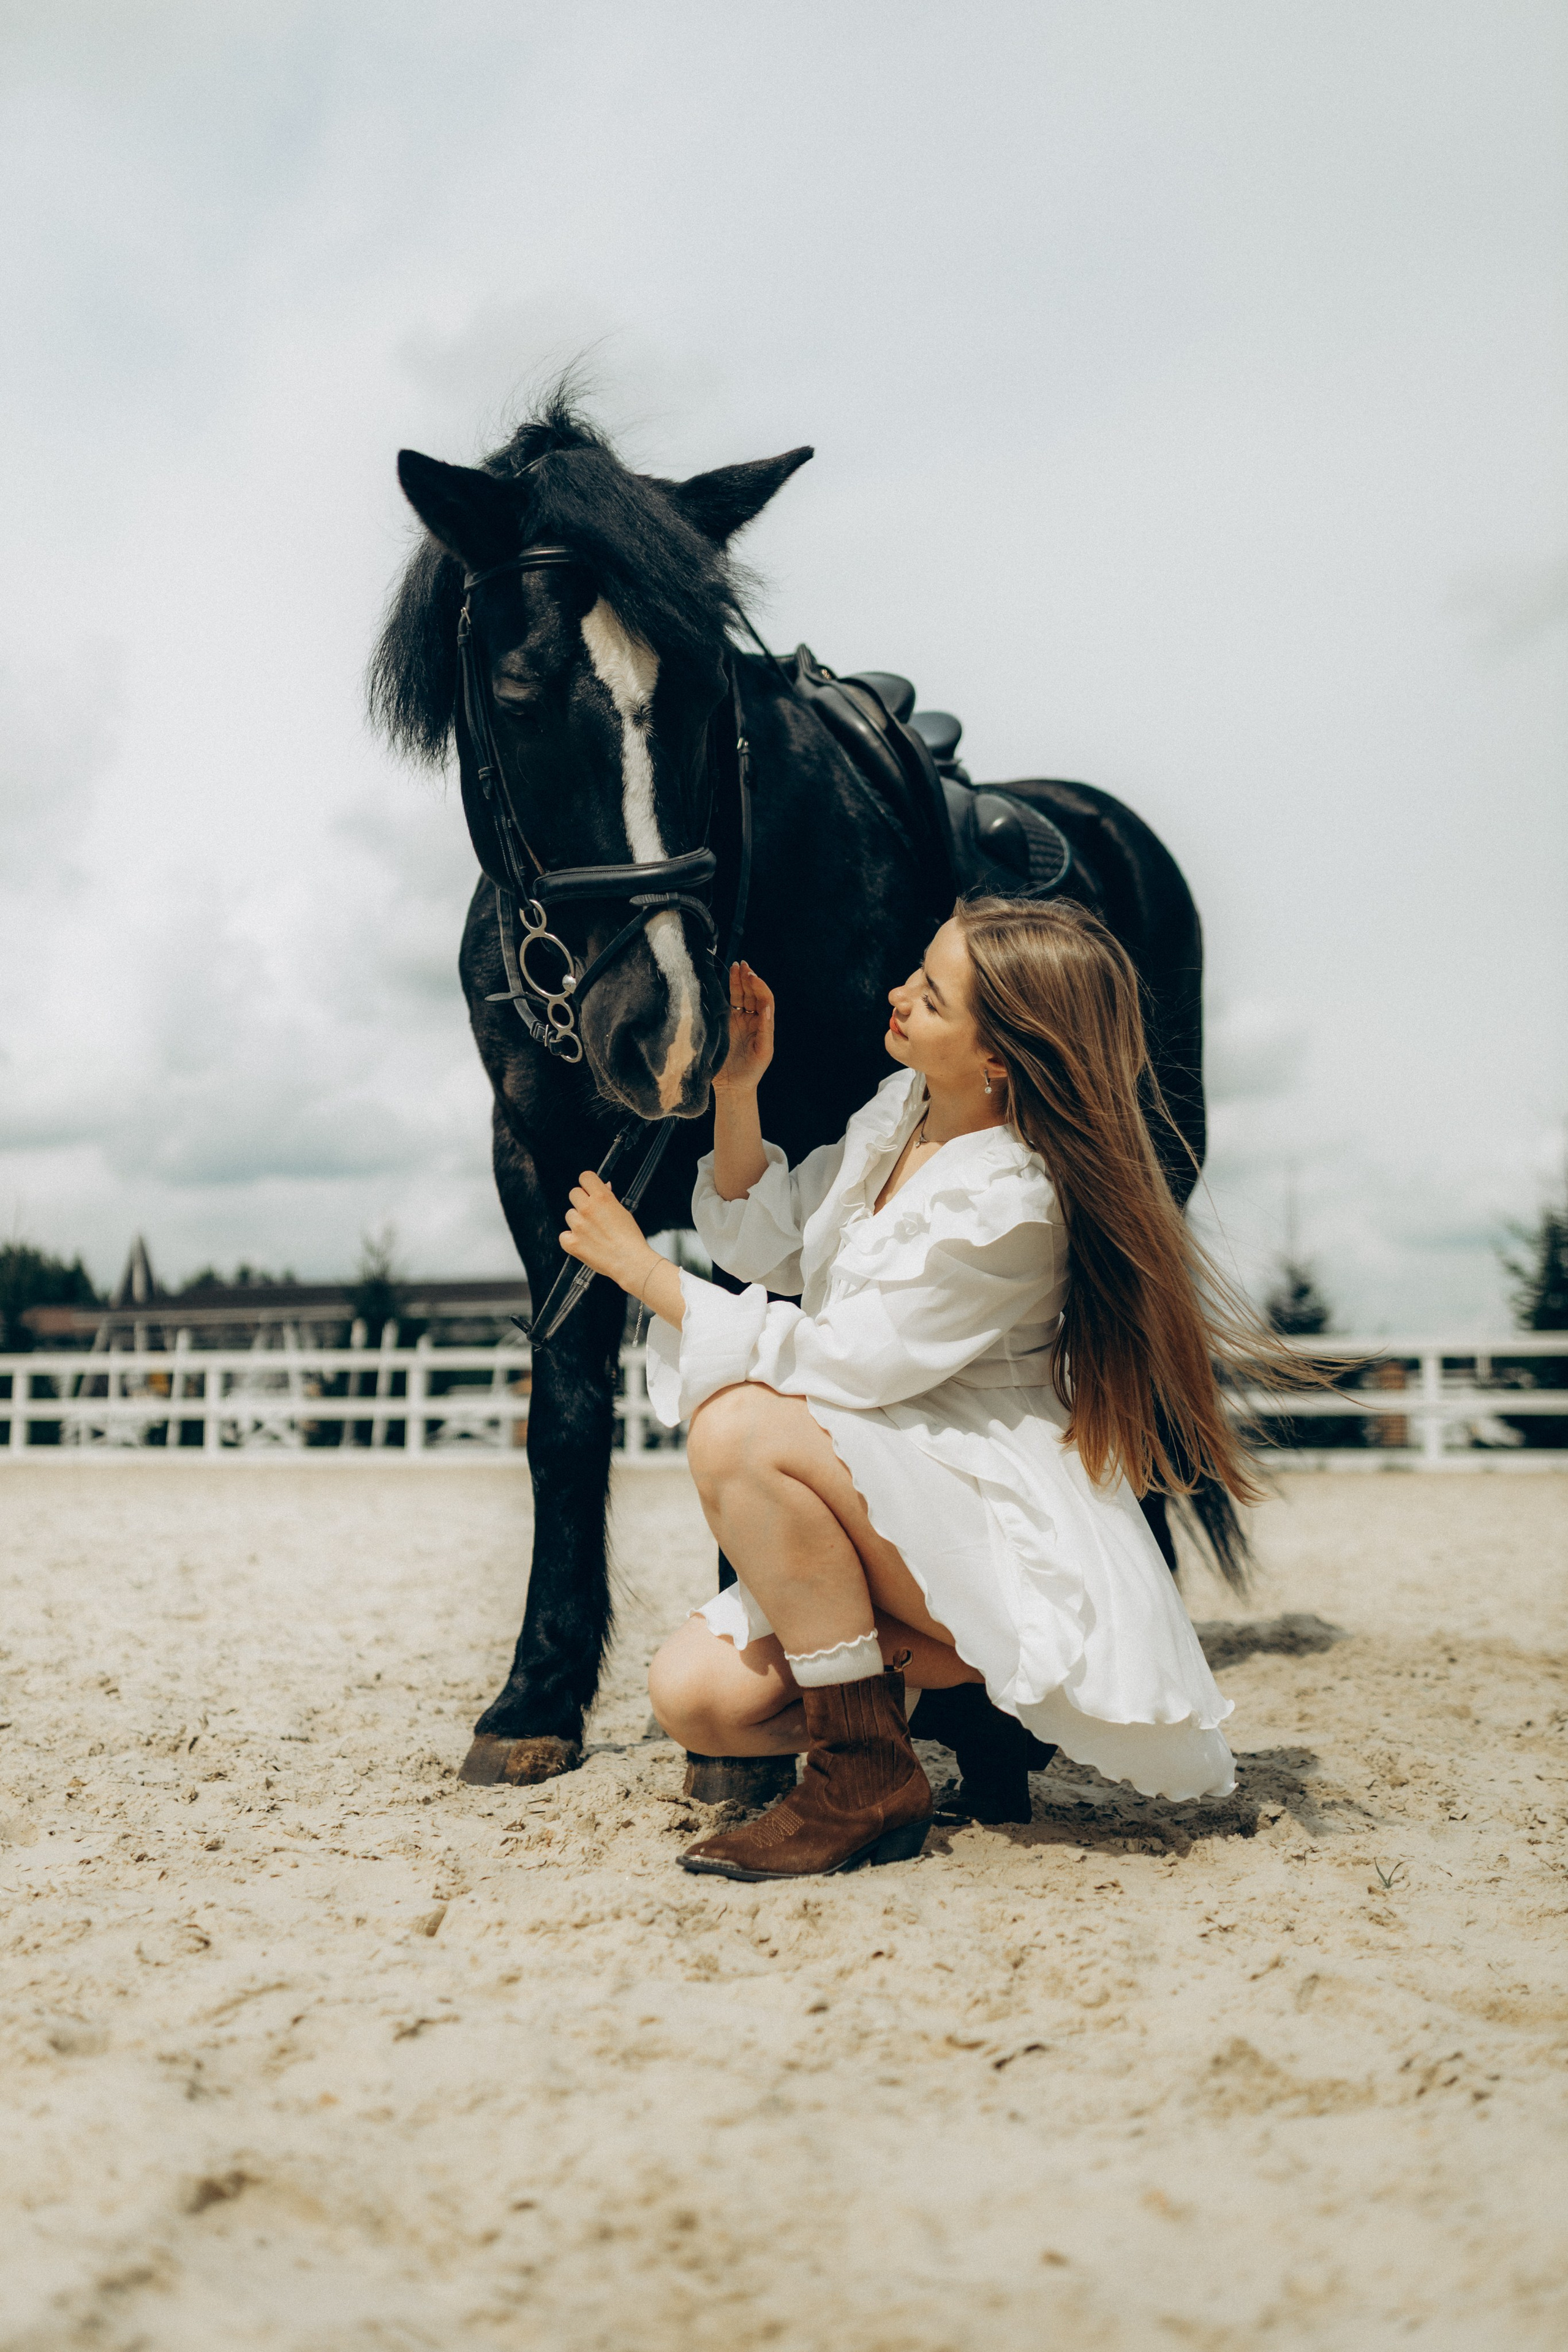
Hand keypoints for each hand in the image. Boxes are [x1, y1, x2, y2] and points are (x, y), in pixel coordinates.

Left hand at [559, 1170, 658, 1293]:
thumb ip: (609, 1198)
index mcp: (602, 1197)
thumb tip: (604, 1186)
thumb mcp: (623, 1212)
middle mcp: (587, 1208)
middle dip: (582, 1201)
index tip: (590, 1191)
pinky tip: (584, 1243)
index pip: (585, 1177)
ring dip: (577, 1221)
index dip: (588, 1184)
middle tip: (592, 1214)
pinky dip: (571, 1239)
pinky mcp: (571, 1243)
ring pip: (569, 1215)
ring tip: (592, 1233)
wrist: (630, 1262)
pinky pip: (564, 1235)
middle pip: (574, 1193)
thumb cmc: (630, 1238)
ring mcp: (577, 1226)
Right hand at [712, 960, 773, 1093]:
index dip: (759, 987)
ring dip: (738, 981)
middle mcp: (751, 1020)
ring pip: (740, 996)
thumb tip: (766, 1008)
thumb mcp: (763, 1052)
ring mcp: (737, 1021)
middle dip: (749, 978)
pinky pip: (726, 1004)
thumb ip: (765, 1030)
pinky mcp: (724, 1024)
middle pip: (752, 994)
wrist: (732, 1086)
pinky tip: (724, 980)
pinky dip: (726, 991)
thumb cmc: (751, 1072)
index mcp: (763, 1025)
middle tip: (744, 966)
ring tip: (736, 966)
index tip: (752, 977)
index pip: (764, 1000)